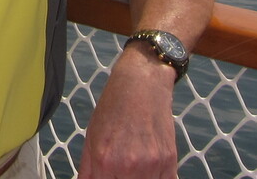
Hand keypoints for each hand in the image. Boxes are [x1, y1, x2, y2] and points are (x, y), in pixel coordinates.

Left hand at [78, 47, 178, 178]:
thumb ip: (87, 170)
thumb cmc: (114, 107)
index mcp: (105, 162)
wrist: (141, 85)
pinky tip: (149, 170)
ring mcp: (152, 165)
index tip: (107, 176)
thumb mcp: (91, 137)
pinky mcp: (169, 161)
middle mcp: (129, 167)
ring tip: (133, 167)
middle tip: (119, 171)